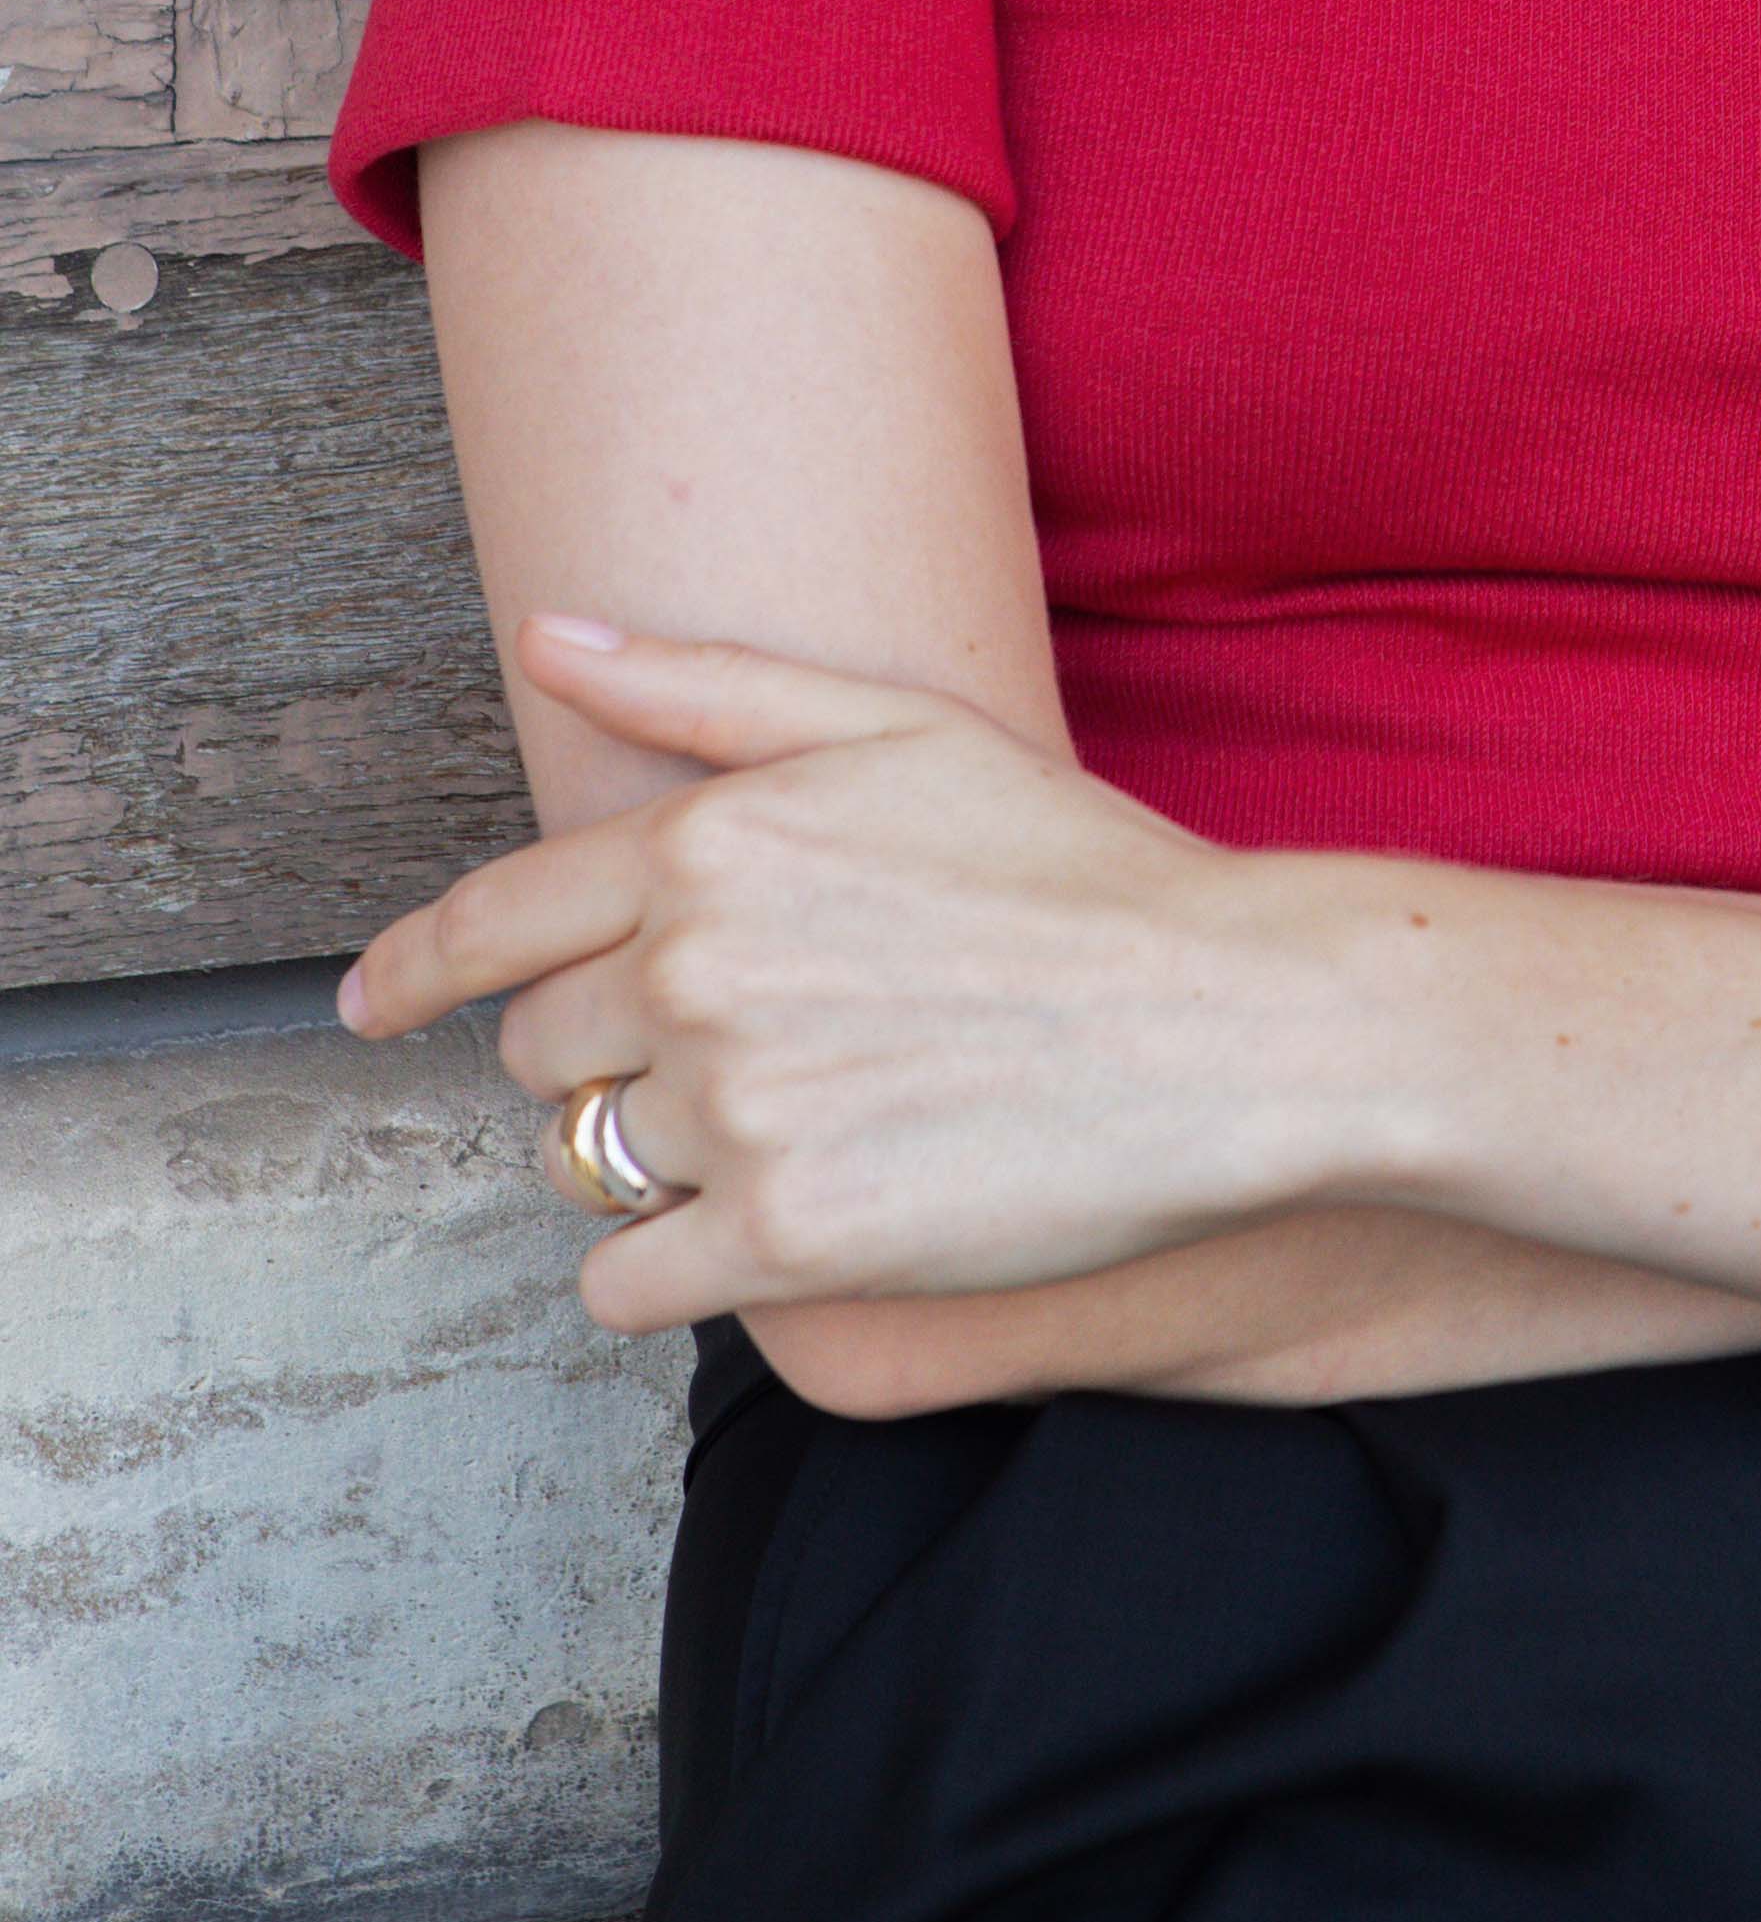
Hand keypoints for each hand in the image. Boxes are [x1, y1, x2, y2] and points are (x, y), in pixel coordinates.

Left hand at [336, 620, 1393, 1333]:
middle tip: (734, 1055)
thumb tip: (550, 638)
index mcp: (710, 842)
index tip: (368, 1002)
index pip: (494, 918)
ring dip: (656, 1162)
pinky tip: (759, 1229)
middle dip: (608, 1056)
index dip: (415, 965)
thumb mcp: (903, 729)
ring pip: (590, 1167)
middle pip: (543, 1049)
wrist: (1230, 1023)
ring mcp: (739, 1112)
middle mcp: (697, 971)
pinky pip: (631, 1283)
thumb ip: (709, 688)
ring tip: (788, 1127)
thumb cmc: (1080, 870)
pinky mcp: (788, 1241)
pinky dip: (670, 1269)